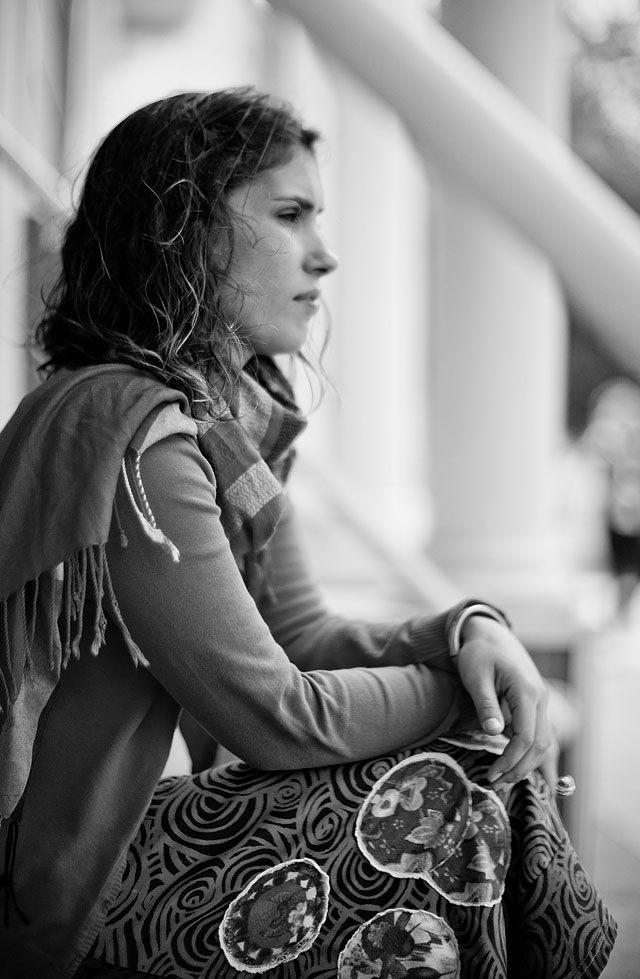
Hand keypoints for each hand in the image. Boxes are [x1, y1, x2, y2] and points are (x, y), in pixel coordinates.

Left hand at [455, 615, 553, 786]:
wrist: (489, 632)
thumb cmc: (478, 652)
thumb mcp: (476, 676)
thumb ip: (486, 704)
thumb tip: (494, 734)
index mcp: (527, 692)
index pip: (526, 737)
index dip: (510, 760)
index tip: (491, 774)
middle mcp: (540, 698)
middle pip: (540, 745)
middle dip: (520, 769)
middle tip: (496, 784)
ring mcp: (541, 701)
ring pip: (544, 742)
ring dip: (526, 764)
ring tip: (503, 779)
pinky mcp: (535, 703)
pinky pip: (539, 733)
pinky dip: (529, 752)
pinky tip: (515, 765)